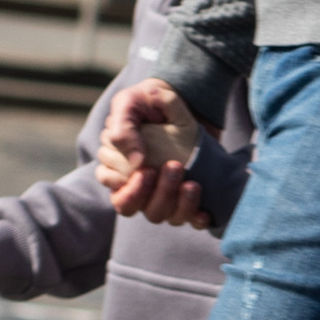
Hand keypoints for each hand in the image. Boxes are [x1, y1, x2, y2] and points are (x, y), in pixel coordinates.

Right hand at [98, 78, 205, 222]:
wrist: (188, 100)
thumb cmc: (153, 100)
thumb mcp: (134, 101)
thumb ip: (124, 127)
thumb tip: (136, 162)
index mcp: (117, 164)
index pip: (114, 188)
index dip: (129, 187)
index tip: (147, 169)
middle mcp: (136, 183)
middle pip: (135, 207)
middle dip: (156, 193)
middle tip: (175, 166)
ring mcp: (160, 192)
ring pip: (158, 215)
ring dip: (174, 202)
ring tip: (192, 183)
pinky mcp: (184, 197)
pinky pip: (186, 219)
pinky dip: (194, 218)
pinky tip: (204, 212)